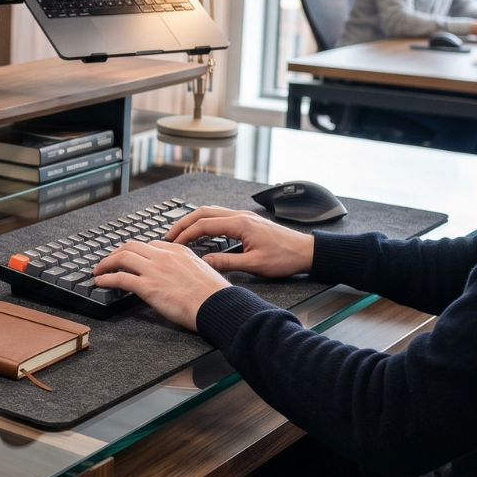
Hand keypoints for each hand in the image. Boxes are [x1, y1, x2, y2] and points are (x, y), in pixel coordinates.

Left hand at [93, 241, 229, 330]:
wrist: (218, 306)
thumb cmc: (214, 295)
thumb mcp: (201, 270)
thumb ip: (185, 266)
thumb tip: (177, 274)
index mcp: (179, 250)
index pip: (149, 244)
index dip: (134, 250)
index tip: (127, 256)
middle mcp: (165, 255)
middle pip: (132, 246)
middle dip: (116, 253)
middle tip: (108, 261)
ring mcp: (155, 270)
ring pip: (122, 257)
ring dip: (106, 263)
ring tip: (99, 270)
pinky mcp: (148, 286)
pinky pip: (120, 278)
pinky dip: (106, 278)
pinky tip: (100, 281)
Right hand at [165, 207, 314, 277]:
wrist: (306, 252)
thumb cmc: (285, 257)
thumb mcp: (254, 264)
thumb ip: (226, 262)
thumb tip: (203, 263)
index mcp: (241, 224)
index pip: (204, 224)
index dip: (186, 234)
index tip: (174, 243)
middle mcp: (241, 216)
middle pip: (204, 212)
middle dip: (184, 223)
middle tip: (169, 235)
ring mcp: (244, 217)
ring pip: (211, 212)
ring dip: (194, 220)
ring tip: (181, 233)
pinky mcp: (248, 221)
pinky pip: (220, 216)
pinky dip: (205, 222)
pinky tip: (201, 232)